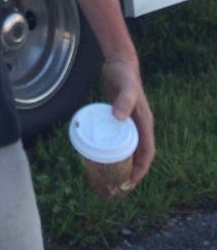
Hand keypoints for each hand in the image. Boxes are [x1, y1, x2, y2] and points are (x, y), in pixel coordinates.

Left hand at [102, 57, 155, 188]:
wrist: (119, 63)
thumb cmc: (124, 75)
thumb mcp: (125, 87)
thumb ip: (123, 100)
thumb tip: (119, 118)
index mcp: (145, 123)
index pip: (146, 153)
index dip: (140, 169)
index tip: (130, 182)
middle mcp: (140, 126)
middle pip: (139, 155)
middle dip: (131, 172)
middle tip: (118, 186)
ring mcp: (130, 123)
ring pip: (129, 149)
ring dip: (123, 163)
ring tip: (111, 177)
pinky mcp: (121, 119)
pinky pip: (120, 140)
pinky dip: (115, 150)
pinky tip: (103, 155)